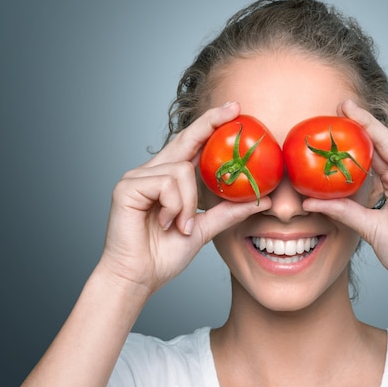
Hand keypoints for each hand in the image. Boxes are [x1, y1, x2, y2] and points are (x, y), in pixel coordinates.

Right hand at [100, 103, 270, 293]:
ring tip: (180, 226)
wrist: (138, 278)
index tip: (234, 110)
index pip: (192, 146)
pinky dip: (175, 206)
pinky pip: (167, 183)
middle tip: (235, 108)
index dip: (211, 125)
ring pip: (182, 170)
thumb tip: (261, 200)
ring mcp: (136, 178)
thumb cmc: (163, 255)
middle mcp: (151, 173)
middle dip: (210, 123)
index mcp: (167, 180)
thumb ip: (227, 212)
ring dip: (189, 203)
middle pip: (185, 140)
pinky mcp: (126, 187)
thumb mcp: (203, 229)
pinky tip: (167, 223)